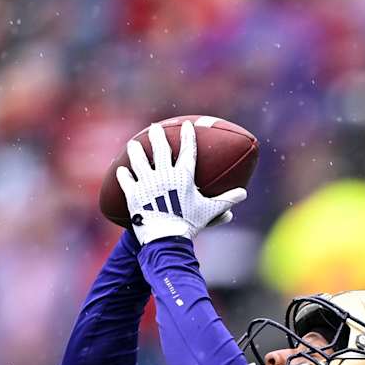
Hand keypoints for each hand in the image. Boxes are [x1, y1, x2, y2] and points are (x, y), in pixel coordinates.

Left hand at [115, 121, 248, 242]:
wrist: (166, 238)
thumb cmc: (189, 224)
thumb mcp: (210, 212)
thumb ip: (226, 201)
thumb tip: (243, 194)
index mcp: (183, 177)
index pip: (188, 151)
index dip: (188, 137)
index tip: (187, 125)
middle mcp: (164, 175)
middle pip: (160, 150)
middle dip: (157, 136)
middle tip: (154, 128)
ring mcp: (147, 183)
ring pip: (139, 161)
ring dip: (136, 151)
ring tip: (133, 143)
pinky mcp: (133, 194)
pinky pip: (126, 181)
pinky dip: (124, 175)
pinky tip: (121, 170)